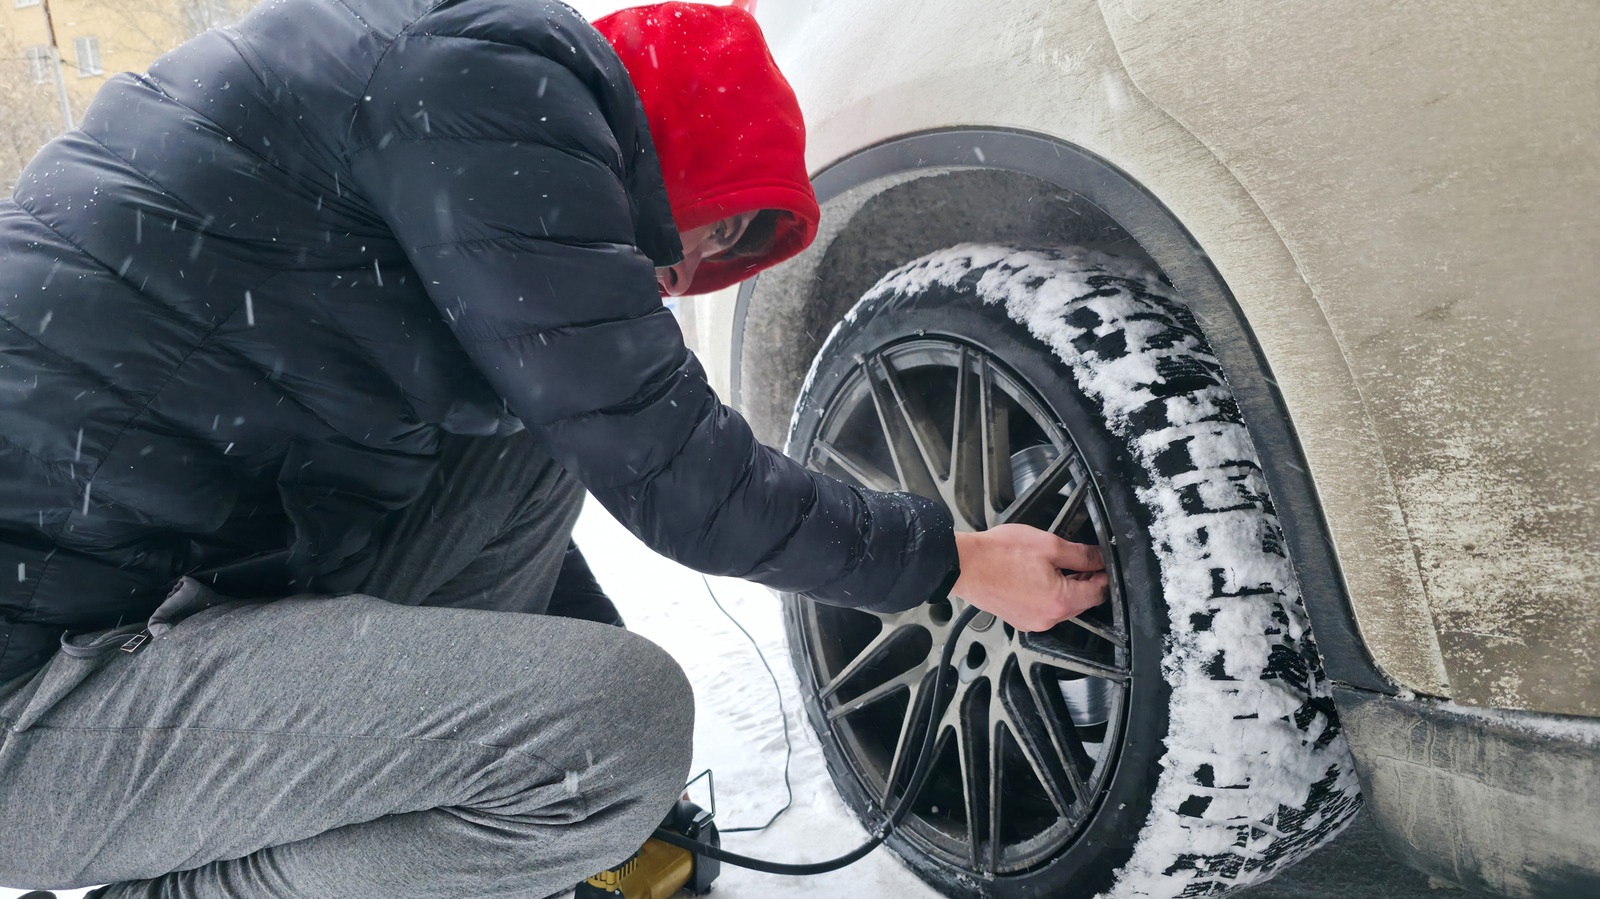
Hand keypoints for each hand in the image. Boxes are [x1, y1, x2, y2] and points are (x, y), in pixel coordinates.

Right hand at [950, 524, 1107, 631]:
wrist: (965, 565)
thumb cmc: (999, 554)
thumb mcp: (1049, 546)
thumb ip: (1081, 554)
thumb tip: (1099, 558)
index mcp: (1060, 601)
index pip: (1098, 592)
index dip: (1104, 575)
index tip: (1101, 562)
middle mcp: (1048, 618)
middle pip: (1081, 602)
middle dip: (1085, 581)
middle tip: (1080, 559)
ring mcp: (1032, 622)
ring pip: (1062, 606)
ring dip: (1066, 587)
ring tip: (1055, 564)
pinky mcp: (1019, 619)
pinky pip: (1043, 609)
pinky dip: (1047, 594)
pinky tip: (1038, 575)